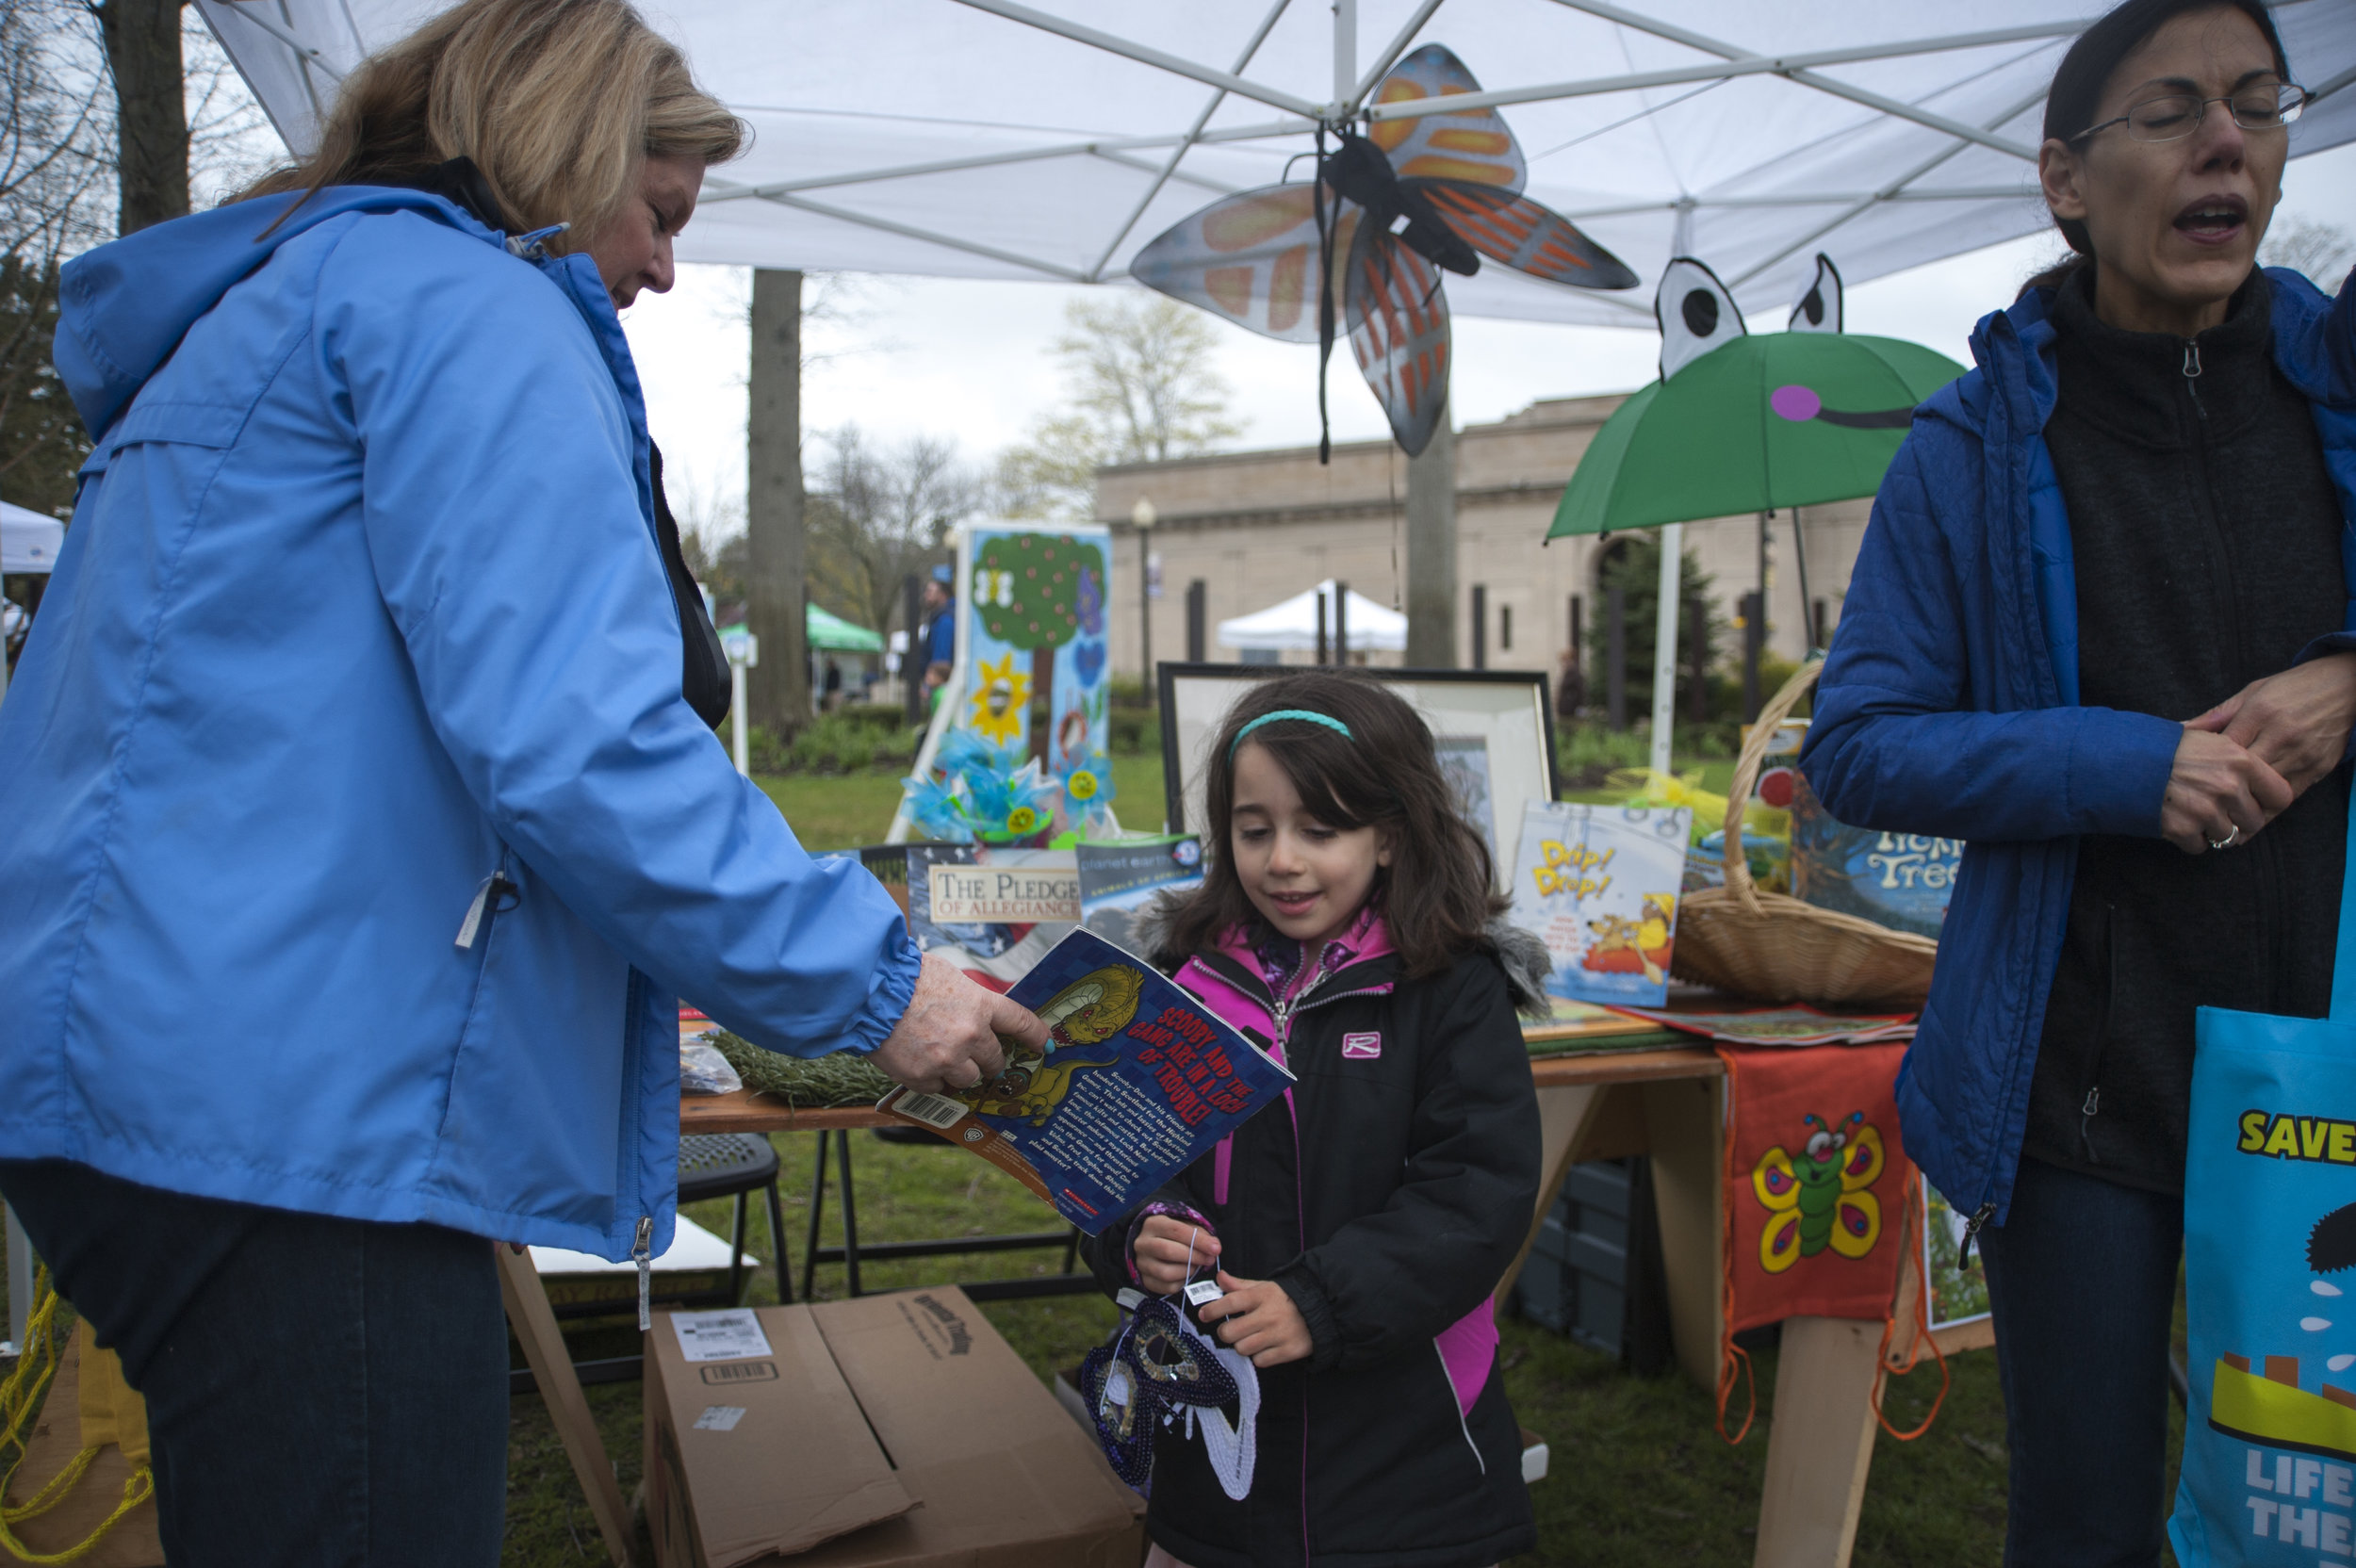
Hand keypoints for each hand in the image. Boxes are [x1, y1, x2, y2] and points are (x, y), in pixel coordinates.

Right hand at [869, 953, 1046, 1093]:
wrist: (868, 992)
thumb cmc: (906, 977)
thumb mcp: (949, 976)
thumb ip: (970, 999)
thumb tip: (980, 1012)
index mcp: (981, 1005)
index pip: (1022, 1023)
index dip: (1036, 1036)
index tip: (1043, 1045)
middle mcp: (970, 1036)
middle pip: (996, 1060)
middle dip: (987, 1057)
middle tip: (970, 1050)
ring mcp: (947, 1060)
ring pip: (970, 1079)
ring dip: (960, 1071)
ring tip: (940, 1055)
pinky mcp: (922, 1077)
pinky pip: (938, 1088)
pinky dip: (932, 1079)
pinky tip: (918, 1061)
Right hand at [1134, 1215, 1219, 1295]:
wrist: (1151, 1244)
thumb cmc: (1173, 1234)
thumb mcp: (1184, 1225)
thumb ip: (1199, 1234)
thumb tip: (1214, 1247)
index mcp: (1153, 1224)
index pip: (1176, 1231)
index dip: (1198, 1240)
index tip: (1216, 1248)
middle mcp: (1142, 1243)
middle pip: (1168, 1251)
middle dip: (1194, 1256)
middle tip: (1210, 1259)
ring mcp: (1141, 1263)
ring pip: (1165, 1273)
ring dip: (1188, 1271)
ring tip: (1198, 1266)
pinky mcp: (1144, 1280)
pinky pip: (1166, 1287)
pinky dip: (1182, 1283)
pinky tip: (1188, 1275)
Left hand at [1196, 1271, 1312, 1367]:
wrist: (1319, 1312)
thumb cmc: (1284, 1300)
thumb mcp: (1264, 1287)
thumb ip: (1239, 1285)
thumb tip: (1219, 1277)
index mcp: (1261, 1296)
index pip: (1230, 1302)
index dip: (1212, 1309)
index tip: (1204, 1315)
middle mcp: (1268, 1315)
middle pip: (1230, 1332)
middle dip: (1226, 1332)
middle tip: (1230, 1330)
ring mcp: (1278, 1335)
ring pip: (1242, 1348)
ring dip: (1242, 1345)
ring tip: (1251, 1338)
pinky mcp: (1287, 1351)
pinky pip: (1260, 1361)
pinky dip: (1259, 1356)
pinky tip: (1265, 1347)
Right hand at [2157, 728, 2291, 855]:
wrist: (2119, 760)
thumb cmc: (2163, 746)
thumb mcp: (2205, 738)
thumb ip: (2235, 753)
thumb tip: (2258, 763)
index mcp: (2241, 760)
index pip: (2281, 795)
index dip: (2267, 802)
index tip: (2254, 802)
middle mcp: (2229, 786)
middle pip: (2254, 821)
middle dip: (2237, 819)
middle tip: (2217, 809)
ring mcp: (2206, 810)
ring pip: (2228, 836)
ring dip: (2212, 830)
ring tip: (2193, 813)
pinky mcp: (2183, 829)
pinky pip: (2200, 846)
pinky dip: (2189, 839)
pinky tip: (2176, 820)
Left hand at [2189, 653, 2355, 800]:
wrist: (2347, 685)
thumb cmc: (2293, 687)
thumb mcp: (2252, 692)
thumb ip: (2217, 714)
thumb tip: (2180, 729)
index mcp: (2259, 713)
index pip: (2224, 749)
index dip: (2205, 767)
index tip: (2189, 780)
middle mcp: (2281, 735)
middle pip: (2243, 774)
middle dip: (2221, 792)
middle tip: (2199, 809)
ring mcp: (2301, 754)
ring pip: (2265, 790)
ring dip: (2244, 806)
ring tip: (2221, 821)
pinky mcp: (2318, 768)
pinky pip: (2288, 795)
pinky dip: (2269, 806)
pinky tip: (2252, 816)